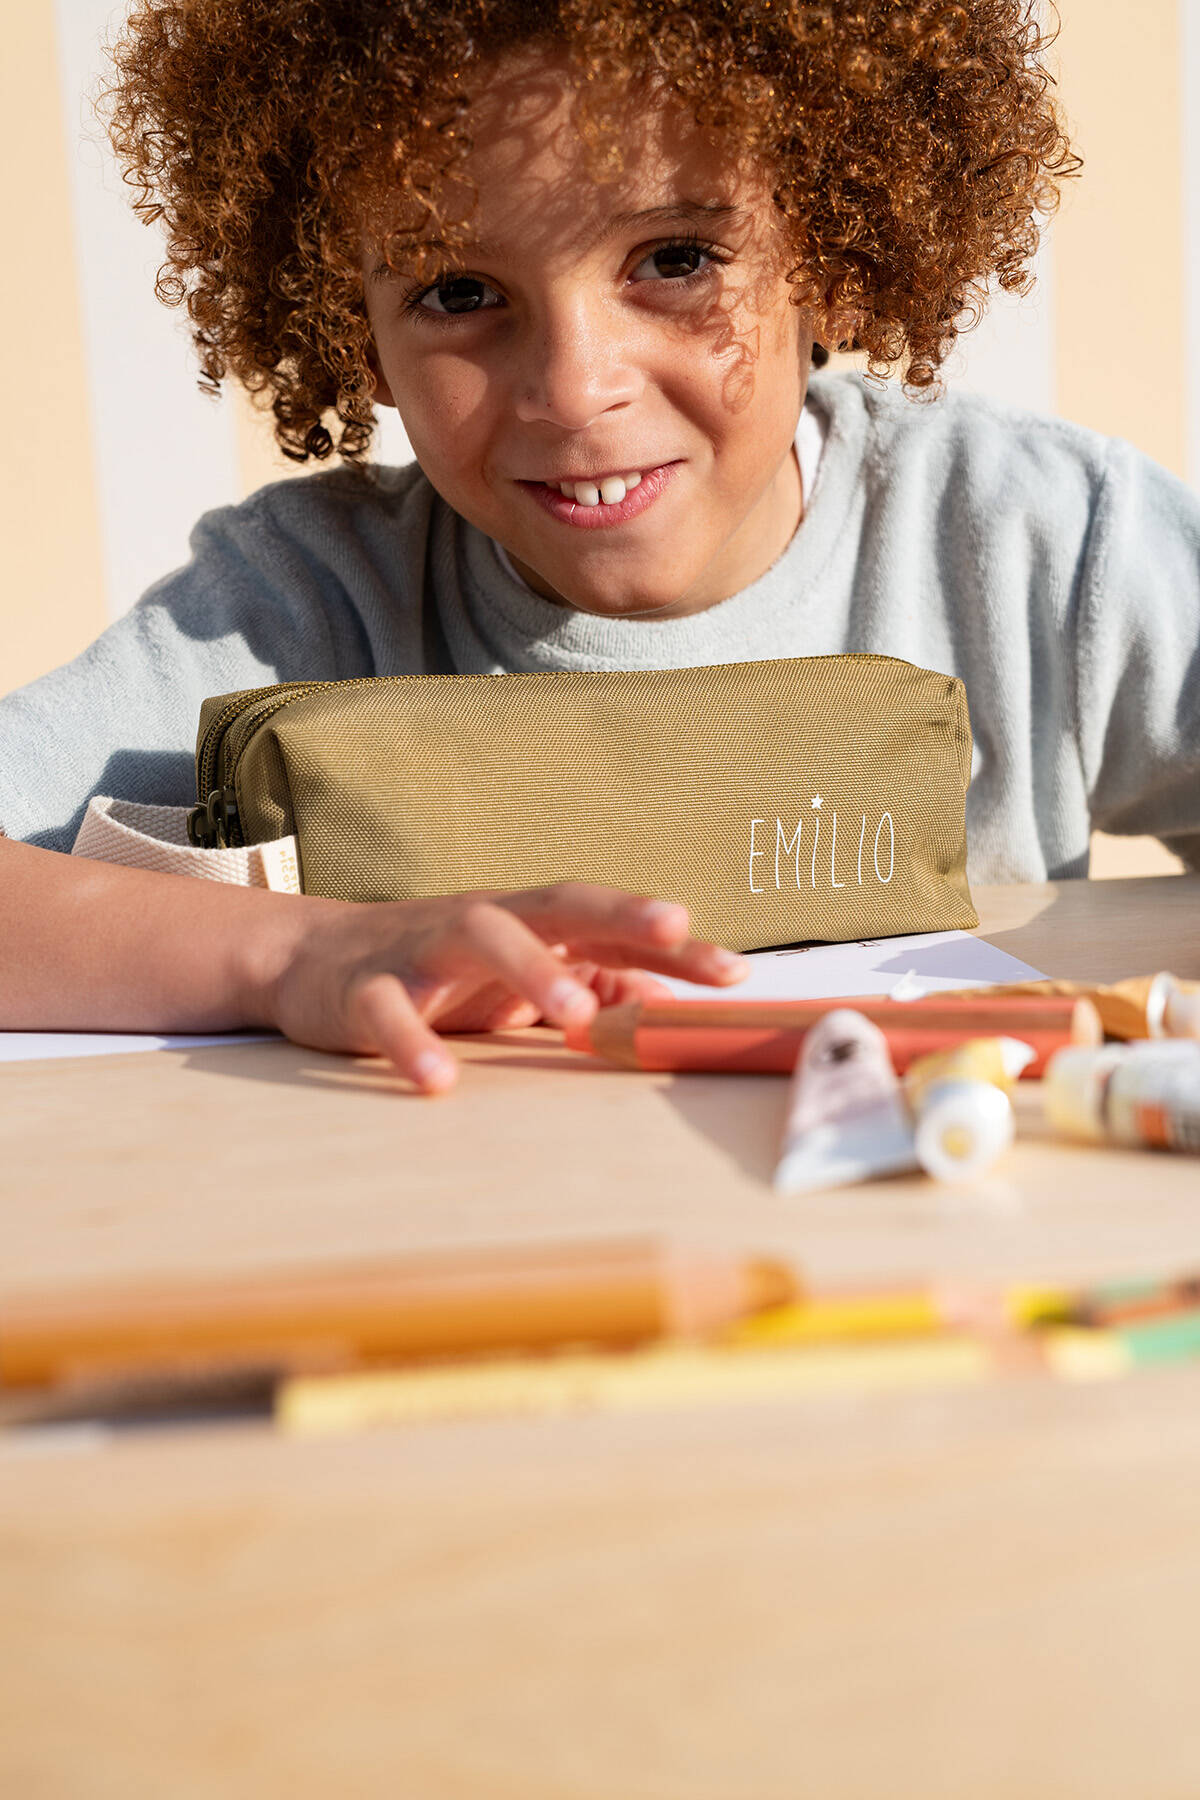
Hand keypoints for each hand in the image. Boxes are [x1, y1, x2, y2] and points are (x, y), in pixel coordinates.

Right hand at [261, 881, 748, 1093]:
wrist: (309, 960)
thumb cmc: (438, 970)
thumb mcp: (520, 975)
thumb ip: (592, 983)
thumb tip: (671, 1003)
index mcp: (526, 923)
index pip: (607, 920)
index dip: (670, 940)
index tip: (734, 971)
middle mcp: (482, 922)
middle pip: (556, 905)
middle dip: (619, 913)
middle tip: (675, 933)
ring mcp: (421, 950)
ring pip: (480, 939)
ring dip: (532, 970)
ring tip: (577, 1015)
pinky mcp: (362, 989)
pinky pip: (388, 1012)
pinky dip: (412, 1043)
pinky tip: (439, 1082)